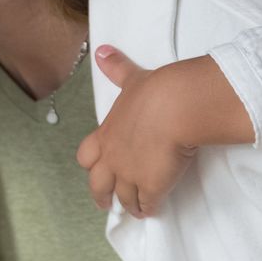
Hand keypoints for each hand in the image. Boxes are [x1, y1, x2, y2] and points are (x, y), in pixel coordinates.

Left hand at [76, 48, 199, 217]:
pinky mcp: (152, 187)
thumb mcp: (131, 79)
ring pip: (124, 198)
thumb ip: (116, 68)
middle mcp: (113, 158)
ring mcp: (131, 175)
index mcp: (106, 134)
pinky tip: (153, 210)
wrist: (174, 107)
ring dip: (128, 204)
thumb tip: (101, 50)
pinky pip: (147, 204)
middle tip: (105, 204)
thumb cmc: (153, 92)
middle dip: (101, 195)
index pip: (86, 156)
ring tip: (135, 210)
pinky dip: (149, 208)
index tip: (93, 169)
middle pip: (98, 184)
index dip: (90, 164)